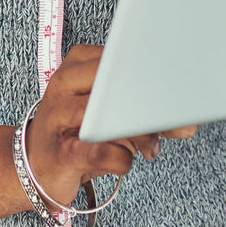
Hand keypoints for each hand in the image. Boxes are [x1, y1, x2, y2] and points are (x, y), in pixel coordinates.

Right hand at [23, 44, 197, 208]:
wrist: (37, 168)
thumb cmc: (81, 134)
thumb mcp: (116, 115)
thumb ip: (150, 113)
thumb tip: (188, 123)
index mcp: (80, 61)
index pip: (126, 58)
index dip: (158, 75)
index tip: (182, 92)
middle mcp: (65, 82)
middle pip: (120, 84)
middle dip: (153, 106)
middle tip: (174, 123)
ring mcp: (59, 115)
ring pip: (113, 116)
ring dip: (142, 135)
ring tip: (150, 147)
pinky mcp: (61, 151)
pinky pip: (106, 152)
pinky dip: (124, 160)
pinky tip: (122, 161)